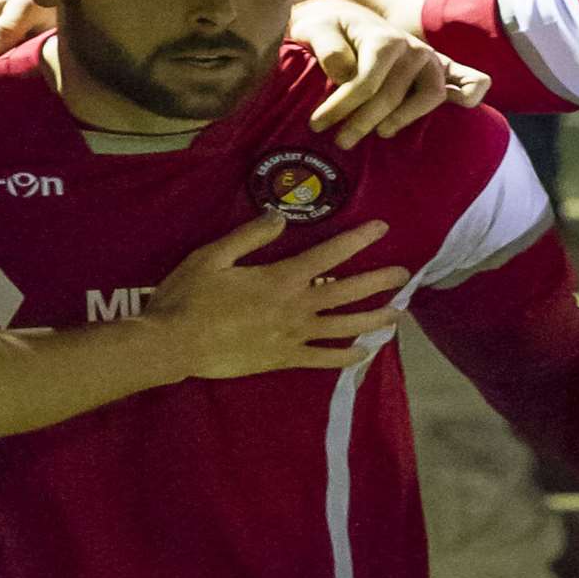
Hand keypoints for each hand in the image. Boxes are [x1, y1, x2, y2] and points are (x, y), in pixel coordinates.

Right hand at [153, 211, 410, 378]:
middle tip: (404, 274)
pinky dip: (348, 357)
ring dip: (374, 319)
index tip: (382, 229)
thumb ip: (250, 236)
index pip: (330, 255)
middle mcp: (295, 308)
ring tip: (397, 313)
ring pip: (344, 328)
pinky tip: (365, 352)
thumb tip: (281, 217)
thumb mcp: (213, 255)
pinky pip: (324, 360)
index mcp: (280, 278)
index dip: (359, 240)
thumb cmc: (189, 296)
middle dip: (379, 281)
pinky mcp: (284, 359)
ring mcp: (292, 337)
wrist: (173, 344)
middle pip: (348, 292)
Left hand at [290, 0, 488, 148]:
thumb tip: (344, 73)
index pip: (366, 83)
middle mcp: (413, 49)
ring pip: (431, 95)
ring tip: (381, 133)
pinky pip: (471, 80)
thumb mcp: (316, 27)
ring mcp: (431, 61)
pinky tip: (460, 110)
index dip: (340, 108)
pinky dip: (471, 95)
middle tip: (340, 141)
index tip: (317, 126)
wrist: (348, 19)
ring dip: (408, 117)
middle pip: (393, 95)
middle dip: (363, 122)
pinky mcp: (442, 71)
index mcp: (384, 39)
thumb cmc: (330, 28)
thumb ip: (326, 45)